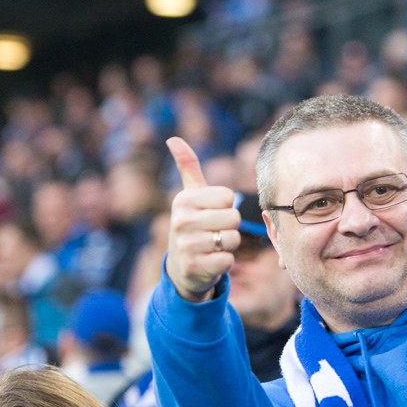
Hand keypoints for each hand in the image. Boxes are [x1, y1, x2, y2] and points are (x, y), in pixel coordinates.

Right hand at [164, 137, 240, 302]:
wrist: (181, 268)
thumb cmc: (192, 225)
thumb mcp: (190, 196)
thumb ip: (187, 167)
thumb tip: (173, 139)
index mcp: (183, 200)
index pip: (228, 196)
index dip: (225, 207)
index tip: (211, 214)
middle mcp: (181, 221)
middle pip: (233, 218)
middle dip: (230, 228)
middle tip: (213, 233)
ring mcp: (186, 246)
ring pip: (233, 239)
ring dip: (229, 246)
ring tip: (212, 247)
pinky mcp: (194, 268)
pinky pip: (228, 261)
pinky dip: (225, 263)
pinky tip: (211, 262)